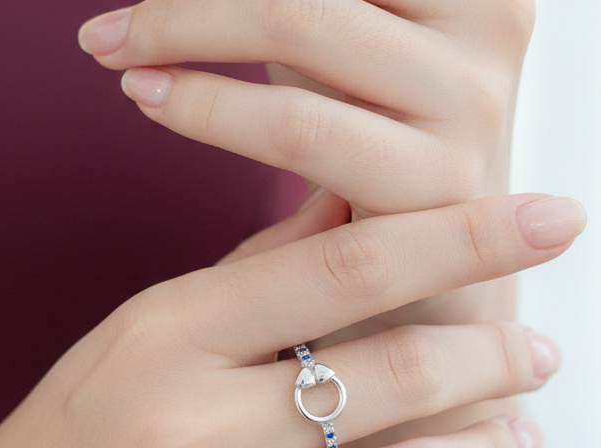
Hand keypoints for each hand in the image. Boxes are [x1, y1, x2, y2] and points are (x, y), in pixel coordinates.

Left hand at [77, 0, 533, 217]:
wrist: (438, 268)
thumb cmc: (379, 145)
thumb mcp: (348, 46)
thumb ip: (300, 6)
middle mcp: (492, 23)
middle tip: (108, 23)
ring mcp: (474, 104)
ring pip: (296, 22)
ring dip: (179, 28)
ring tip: (113, 51)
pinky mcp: (438, 186)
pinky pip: (301, 126)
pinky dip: (210, 106)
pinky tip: (152, 100)